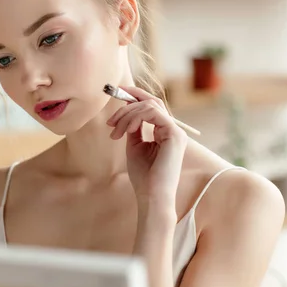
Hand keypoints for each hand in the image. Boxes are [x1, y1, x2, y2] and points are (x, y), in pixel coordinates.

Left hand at [107, 86, 186, 206]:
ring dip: (127, 114)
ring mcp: (176, 131)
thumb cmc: (143, 176)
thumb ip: (134, 128)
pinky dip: (135, 117)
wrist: (151, 196)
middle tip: (111, 120)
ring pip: (149, 105)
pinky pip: (152, 113)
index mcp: (165, 132)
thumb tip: (127, 113)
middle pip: (151, 101)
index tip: (117, 91)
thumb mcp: (135, 146)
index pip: (152, 105)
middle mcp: (173, 129)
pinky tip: (126, 130)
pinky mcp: (174, 134)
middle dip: (127, 104)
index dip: (135, 95)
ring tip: (115, 131)